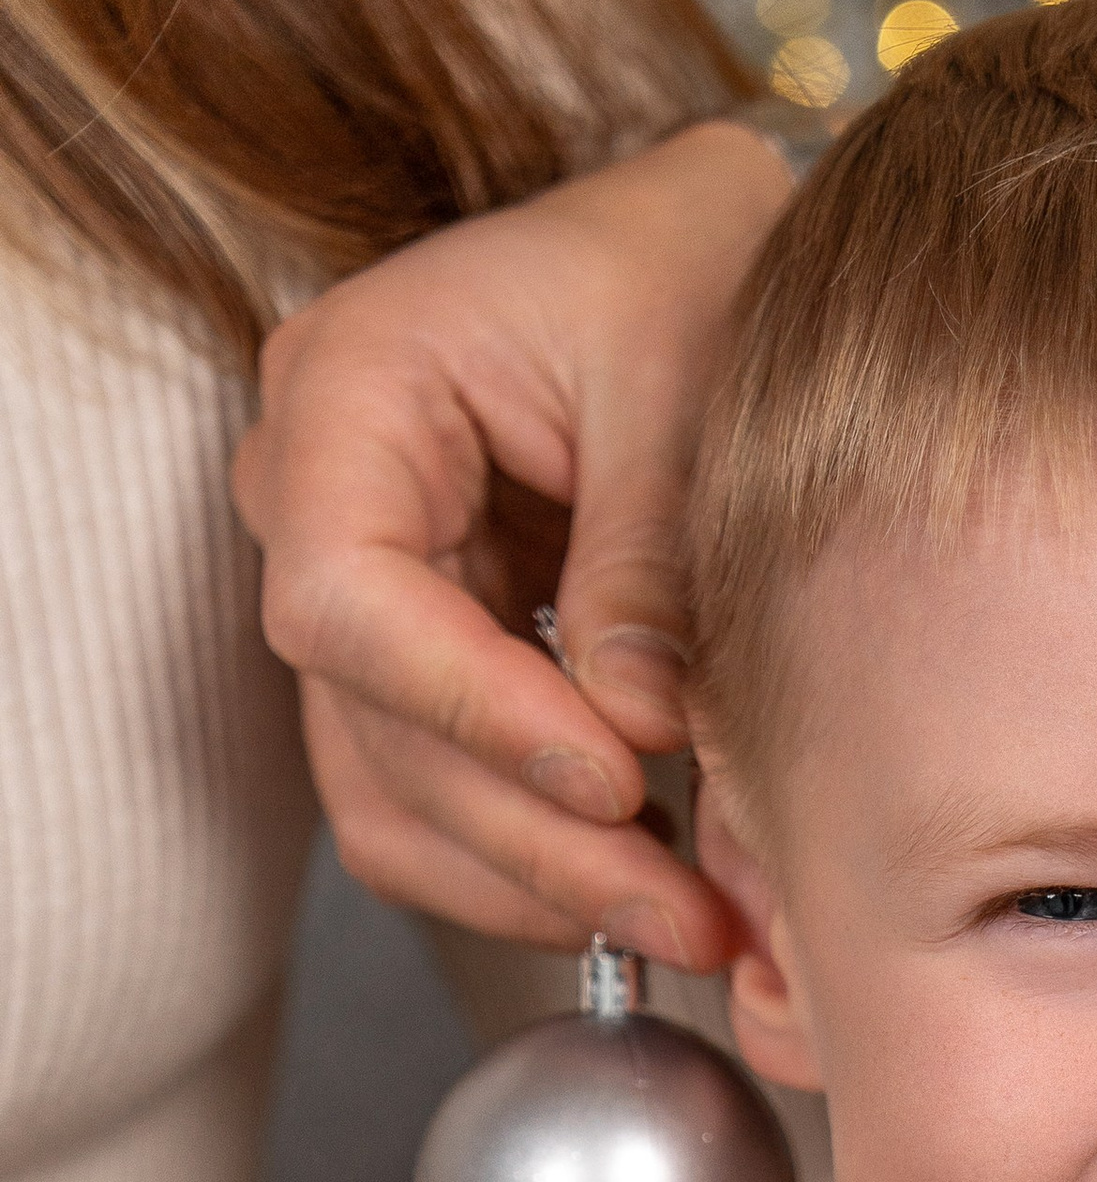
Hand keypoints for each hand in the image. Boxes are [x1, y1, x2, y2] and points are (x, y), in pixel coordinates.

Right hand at [233, 121, 792, 966]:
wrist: (689, 257)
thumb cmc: (679, 272)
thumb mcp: (685, 378)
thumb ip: (648, 557)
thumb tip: (636, 730)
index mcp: (349, 389)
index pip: (344, 599)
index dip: (471, 710)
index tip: (613, 779)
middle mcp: (315, 501)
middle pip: (375, 729)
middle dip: (539, 838)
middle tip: (695, 913)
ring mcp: (357, 597)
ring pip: (396, 798)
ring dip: (538, 883)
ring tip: (695, 923)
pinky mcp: (417, 669)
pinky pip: (434, 810)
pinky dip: (530, 870)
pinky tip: (647, 888)